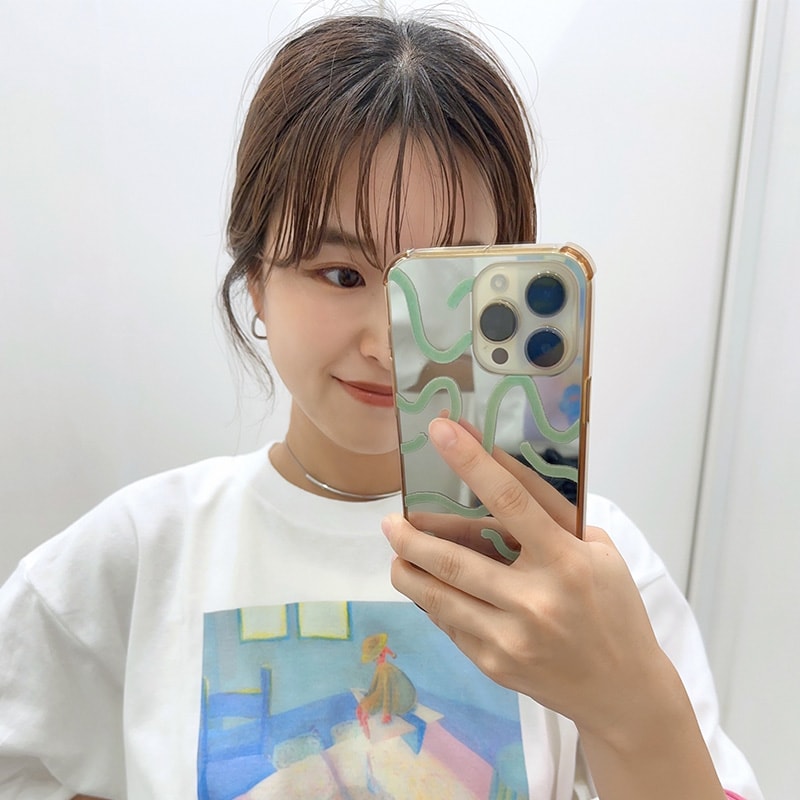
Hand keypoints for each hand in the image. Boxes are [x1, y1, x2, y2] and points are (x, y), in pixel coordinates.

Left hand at [382, 416, 667, 737]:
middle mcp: (534, 601)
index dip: (471, 461)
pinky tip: (424, 585)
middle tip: (390, 519)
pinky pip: (449, 623)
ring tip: (396, 550)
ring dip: (407, 569)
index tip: (440, 430)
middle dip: (411, 535)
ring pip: (438, 596)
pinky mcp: (494, 665)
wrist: (623, 692)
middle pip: (452, 559)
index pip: (511, 500)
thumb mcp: (596, 550)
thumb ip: (550, 513)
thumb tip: (498, 468)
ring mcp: (509, 638)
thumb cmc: (614, 610)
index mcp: (566, 562)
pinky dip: (431, 600)